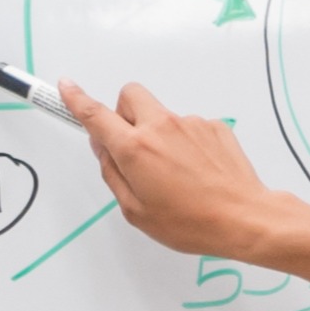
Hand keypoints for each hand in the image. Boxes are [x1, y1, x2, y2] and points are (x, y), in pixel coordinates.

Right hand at [66, 84, 309, 268]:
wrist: (244, 217)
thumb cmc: (191, 223)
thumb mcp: (136, 211)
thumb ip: (113, 174)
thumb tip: (103, 148)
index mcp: (135, 149)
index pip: (96, 114)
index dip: (76, 99)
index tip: (65, 87)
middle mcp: (161, 127)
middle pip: (129, 95)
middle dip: (123, 113)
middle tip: (131, 144)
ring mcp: (190, 123)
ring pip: (160, 114)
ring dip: (158, 134)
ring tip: (175, 174)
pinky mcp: (213, 126)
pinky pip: (188, 126)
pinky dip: (186, 143)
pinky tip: (197, 172)